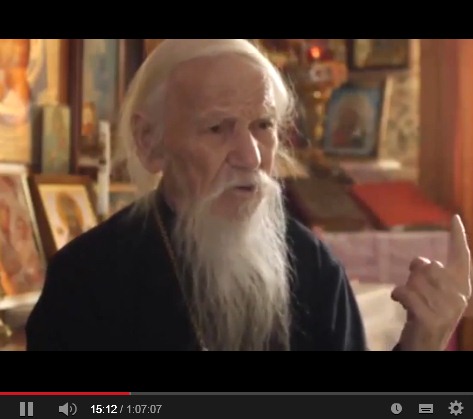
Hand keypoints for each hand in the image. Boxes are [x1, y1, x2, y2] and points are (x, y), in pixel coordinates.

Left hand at [392, 215, 471, 350]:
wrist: (426, 346)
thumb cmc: (428, 313)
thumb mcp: (434, 292)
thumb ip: (431, 274)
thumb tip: (419, 261)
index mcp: (462, 286)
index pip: (462, 256)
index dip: (458, 237)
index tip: (455, 218)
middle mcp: (459, 295)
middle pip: (427, 266)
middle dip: (415, 274)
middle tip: (416, 291)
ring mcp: (446, 307)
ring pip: (413, 280)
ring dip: (406, 288)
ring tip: (412, 302)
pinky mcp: (429, 318)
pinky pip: (404, 292)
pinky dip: (397, 295)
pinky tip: (400, 303)